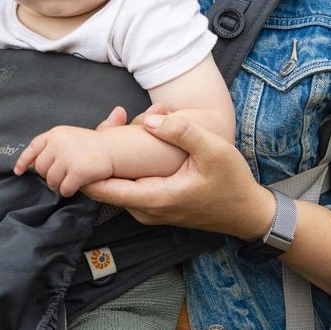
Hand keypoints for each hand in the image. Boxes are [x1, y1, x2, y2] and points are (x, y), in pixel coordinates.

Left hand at [14, 126, 113, 197]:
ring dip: (59, 185)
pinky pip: (64, 189)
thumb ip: (50, 147)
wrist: (113, 149)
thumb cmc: (91, 145)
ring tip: (70, 179)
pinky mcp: (77, 171)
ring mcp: (67, 157)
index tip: (18, 171)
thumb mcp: (68, 138)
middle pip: (41, 169)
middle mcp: (58, 143)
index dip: (24, 161)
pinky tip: (77, 184)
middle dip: (50, 176)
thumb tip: (31, 163)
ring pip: (51, 181)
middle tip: (63, 174)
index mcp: (55, 134)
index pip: (33, 148)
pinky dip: (69, 190)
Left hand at [82, 113, 274, 239]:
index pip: (103, 190)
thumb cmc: (232, 183)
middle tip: (114, 118)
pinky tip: (136, 137)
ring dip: (114, 155)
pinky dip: (126, 162)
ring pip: (116, 183)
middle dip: (101, 151)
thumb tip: (150, 121)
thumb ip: (182, 132)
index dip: (85, 168)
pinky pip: (129, 184)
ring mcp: (149, 210)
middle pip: (105, 184)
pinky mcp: (155, 204)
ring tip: (123, 121)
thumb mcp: (213, 150)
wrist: (248, 212)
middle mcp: (146, 210)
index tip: (83, 143)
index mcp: (155, 199)